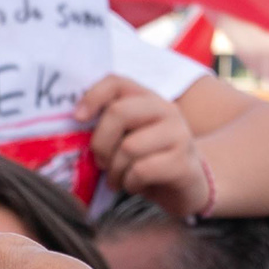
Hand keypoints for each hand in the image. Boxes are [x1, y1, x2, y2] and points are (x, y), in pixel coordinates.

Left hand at [83, 75, 209, 216]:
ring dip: (115, 170)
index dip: (92, 97)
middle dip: (101, 142)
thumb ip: (111, 126)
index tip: (78, 118)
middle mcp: (167, 110)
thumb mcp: (130, 137)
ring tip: (118, 179)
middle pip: (119, 112)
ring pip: (129, 147)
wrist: (192, 186)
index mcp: (149, 99)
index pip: (116, 82)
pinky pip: (142, 170)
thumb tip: (76, 125)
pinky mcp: (183, 163)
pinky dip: (130, 183)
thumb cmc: (151, 160)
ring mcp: (179, 135)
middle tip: (101, 162)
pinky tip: (135, 186)